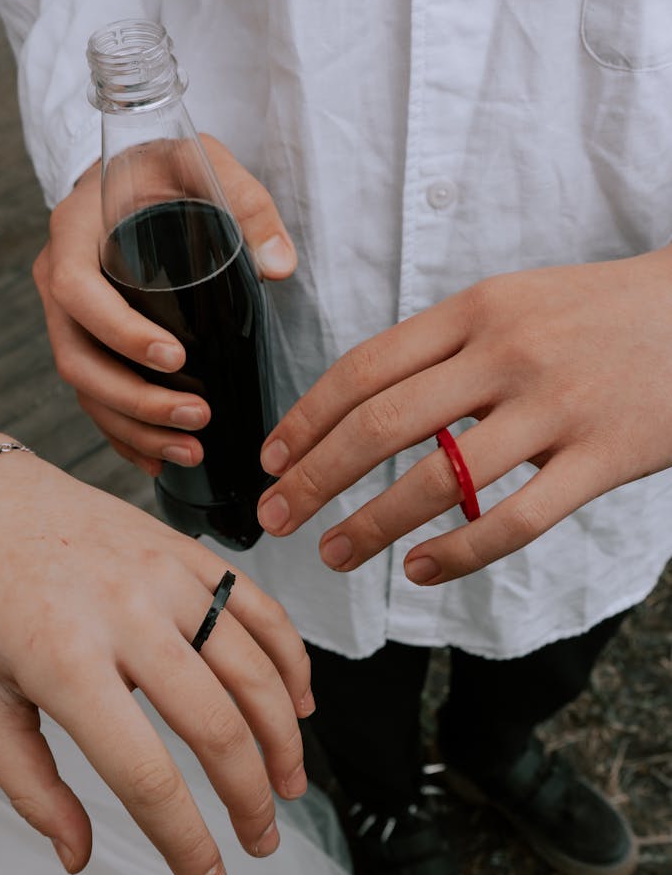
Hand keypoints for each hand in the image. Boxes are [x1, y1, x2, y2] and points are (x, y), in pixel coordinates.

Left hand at [0, 425, 311, 874]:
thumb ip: (29, 786)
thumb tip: (78, 854)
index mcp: (65, 662)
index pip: (147, 776)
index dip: (188, 842)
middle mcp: (126, 616)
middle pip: (219, 727)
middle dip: (252, 799)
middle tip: (261, 839)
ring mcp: (165, 576)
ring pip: (255, 668)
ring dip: (285, 738)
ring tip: (289, 783)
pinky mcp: (188, 551)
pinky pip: (260, 609)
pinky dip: (291, 659)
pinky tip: (298, 703)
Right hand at [33, 137, 296, 474]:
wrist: (133, 179)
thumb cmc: (166, 171)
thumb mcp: (205, 164)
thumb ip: (247, 203)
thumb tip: (279, 267)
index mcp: (73, 232)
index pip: (79, 293)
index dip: (121, 334)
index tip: (177, 360)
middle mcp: (58, 280)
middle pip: (76, 358)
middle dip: (136, 400)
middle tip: (198, 419)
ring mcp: (66, 320)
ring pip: (85, 390)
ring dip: (135, 429)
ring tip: (192, 450)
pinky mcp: (86, 346)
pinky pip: (95, 400)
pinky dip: (126, 437)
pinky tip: (163, 461)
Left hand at [257, 249, 671, 582]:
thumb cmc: (599, 314)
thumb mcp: (516, 303)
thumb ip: (447, 349)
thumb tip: (367, 407)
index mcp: (476, 311)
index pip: (364, 369)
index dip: (306, 419)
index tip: (271, 460)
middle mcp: (507, 354)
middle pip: (381, 425)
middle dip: (314, 478)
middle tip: (276, 517)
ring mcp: (555, 406)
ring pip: (437, 480)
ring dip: (370, 526)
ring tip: (333, 555)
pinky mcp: (603, 456)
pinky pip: (515, 520)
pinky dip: (457, 554)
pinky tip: (419, 571)